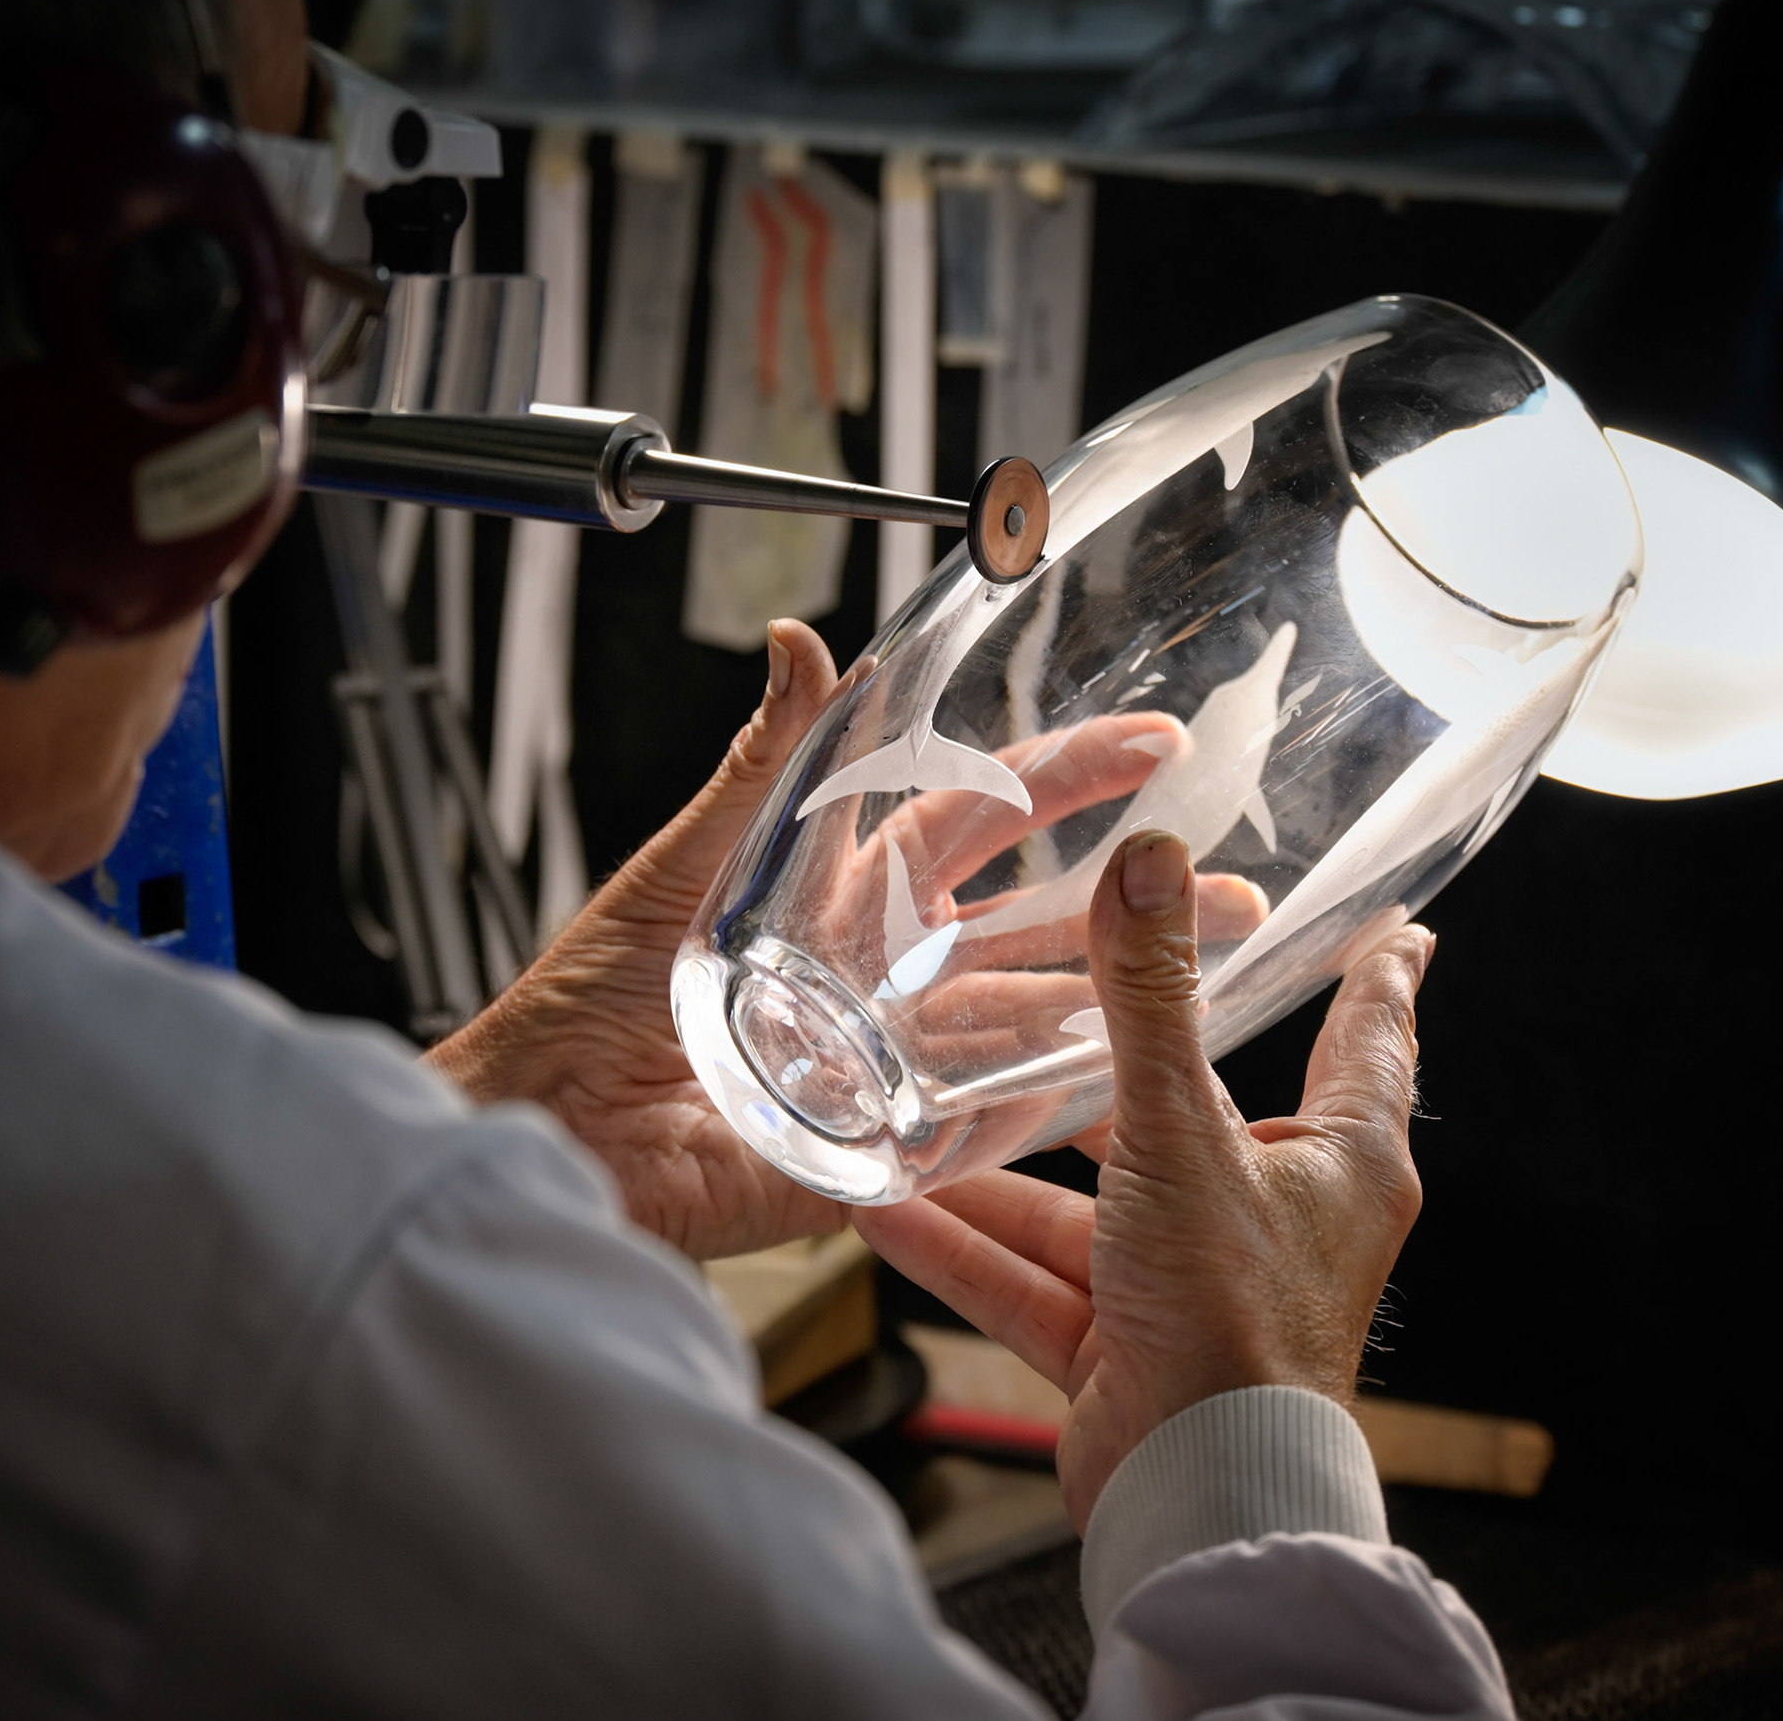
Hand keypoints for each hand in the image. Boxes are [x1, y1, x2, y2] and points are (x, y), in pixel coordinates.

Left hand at [431, 625, 1263, 1260]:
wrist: (551, 1121)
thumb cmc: (594, 994)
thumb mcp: (689, 864)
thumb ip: (761, 765)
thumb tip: (798, 643)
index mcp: (846, 891)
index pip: (980, 817)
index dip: (1063, 778)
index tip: (1150, 745)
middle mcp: (886, 970)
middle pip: (1033, 925)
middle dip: (1131, 903)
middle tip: (1231, 884)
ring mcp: (895, 1056)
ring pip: (1031, 1021)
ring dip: (1122, 1000)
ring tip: (1222, 976)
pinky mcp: (883, 1140)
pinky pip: (987, 1125)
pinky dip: (1056, 1106)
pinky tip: (1131, 1079)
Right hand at [855, 830, 1430, 1528]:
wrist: (1201, 1498)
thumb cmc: (1230, 1313)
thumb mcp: (1180, 1134)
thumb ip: (1148, 1001)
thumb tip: (1148, 859)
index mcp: (1338, 1161)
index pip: (1369, 1039)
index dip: (1377, 978)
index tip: (1396, 929)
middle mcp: (1273, 1217)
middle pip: (1187, 1116)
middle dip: (1105, 1073)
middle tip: (1052, 1007)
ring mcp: (1194, 1284)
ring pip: (1087, 1208)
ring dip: (998, 1176)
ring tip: (912, 1118)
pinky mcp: (1127, 1346)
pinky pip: (1036, 1281)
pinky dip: (968, 1250)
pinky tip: (883, 1213)